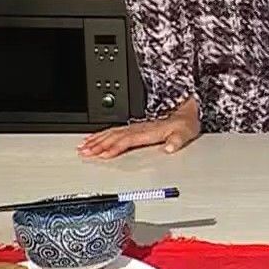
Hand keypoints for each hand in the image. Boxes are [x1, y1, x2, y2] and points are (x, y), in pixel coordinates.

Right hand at [78, 99, 199, 159]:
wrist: (185, 114)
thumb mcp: (185, 133)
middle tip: (84, 152)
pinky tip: (92, 139)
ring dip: (96, 140)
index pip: (128, 140)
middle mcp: (139, 128)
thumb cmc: (185, 125)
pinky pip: (113, 130)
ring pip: (111, 133)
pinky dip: (101, 135)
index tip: (103, 154)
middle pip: (114, 136)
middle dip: (98, 144)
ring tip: (83, 147)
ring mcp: (134, 127)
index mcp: (149, 131)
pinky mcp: (133, 128)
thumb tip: (169, 148)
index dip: (115, 147)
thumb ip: (177, 141)